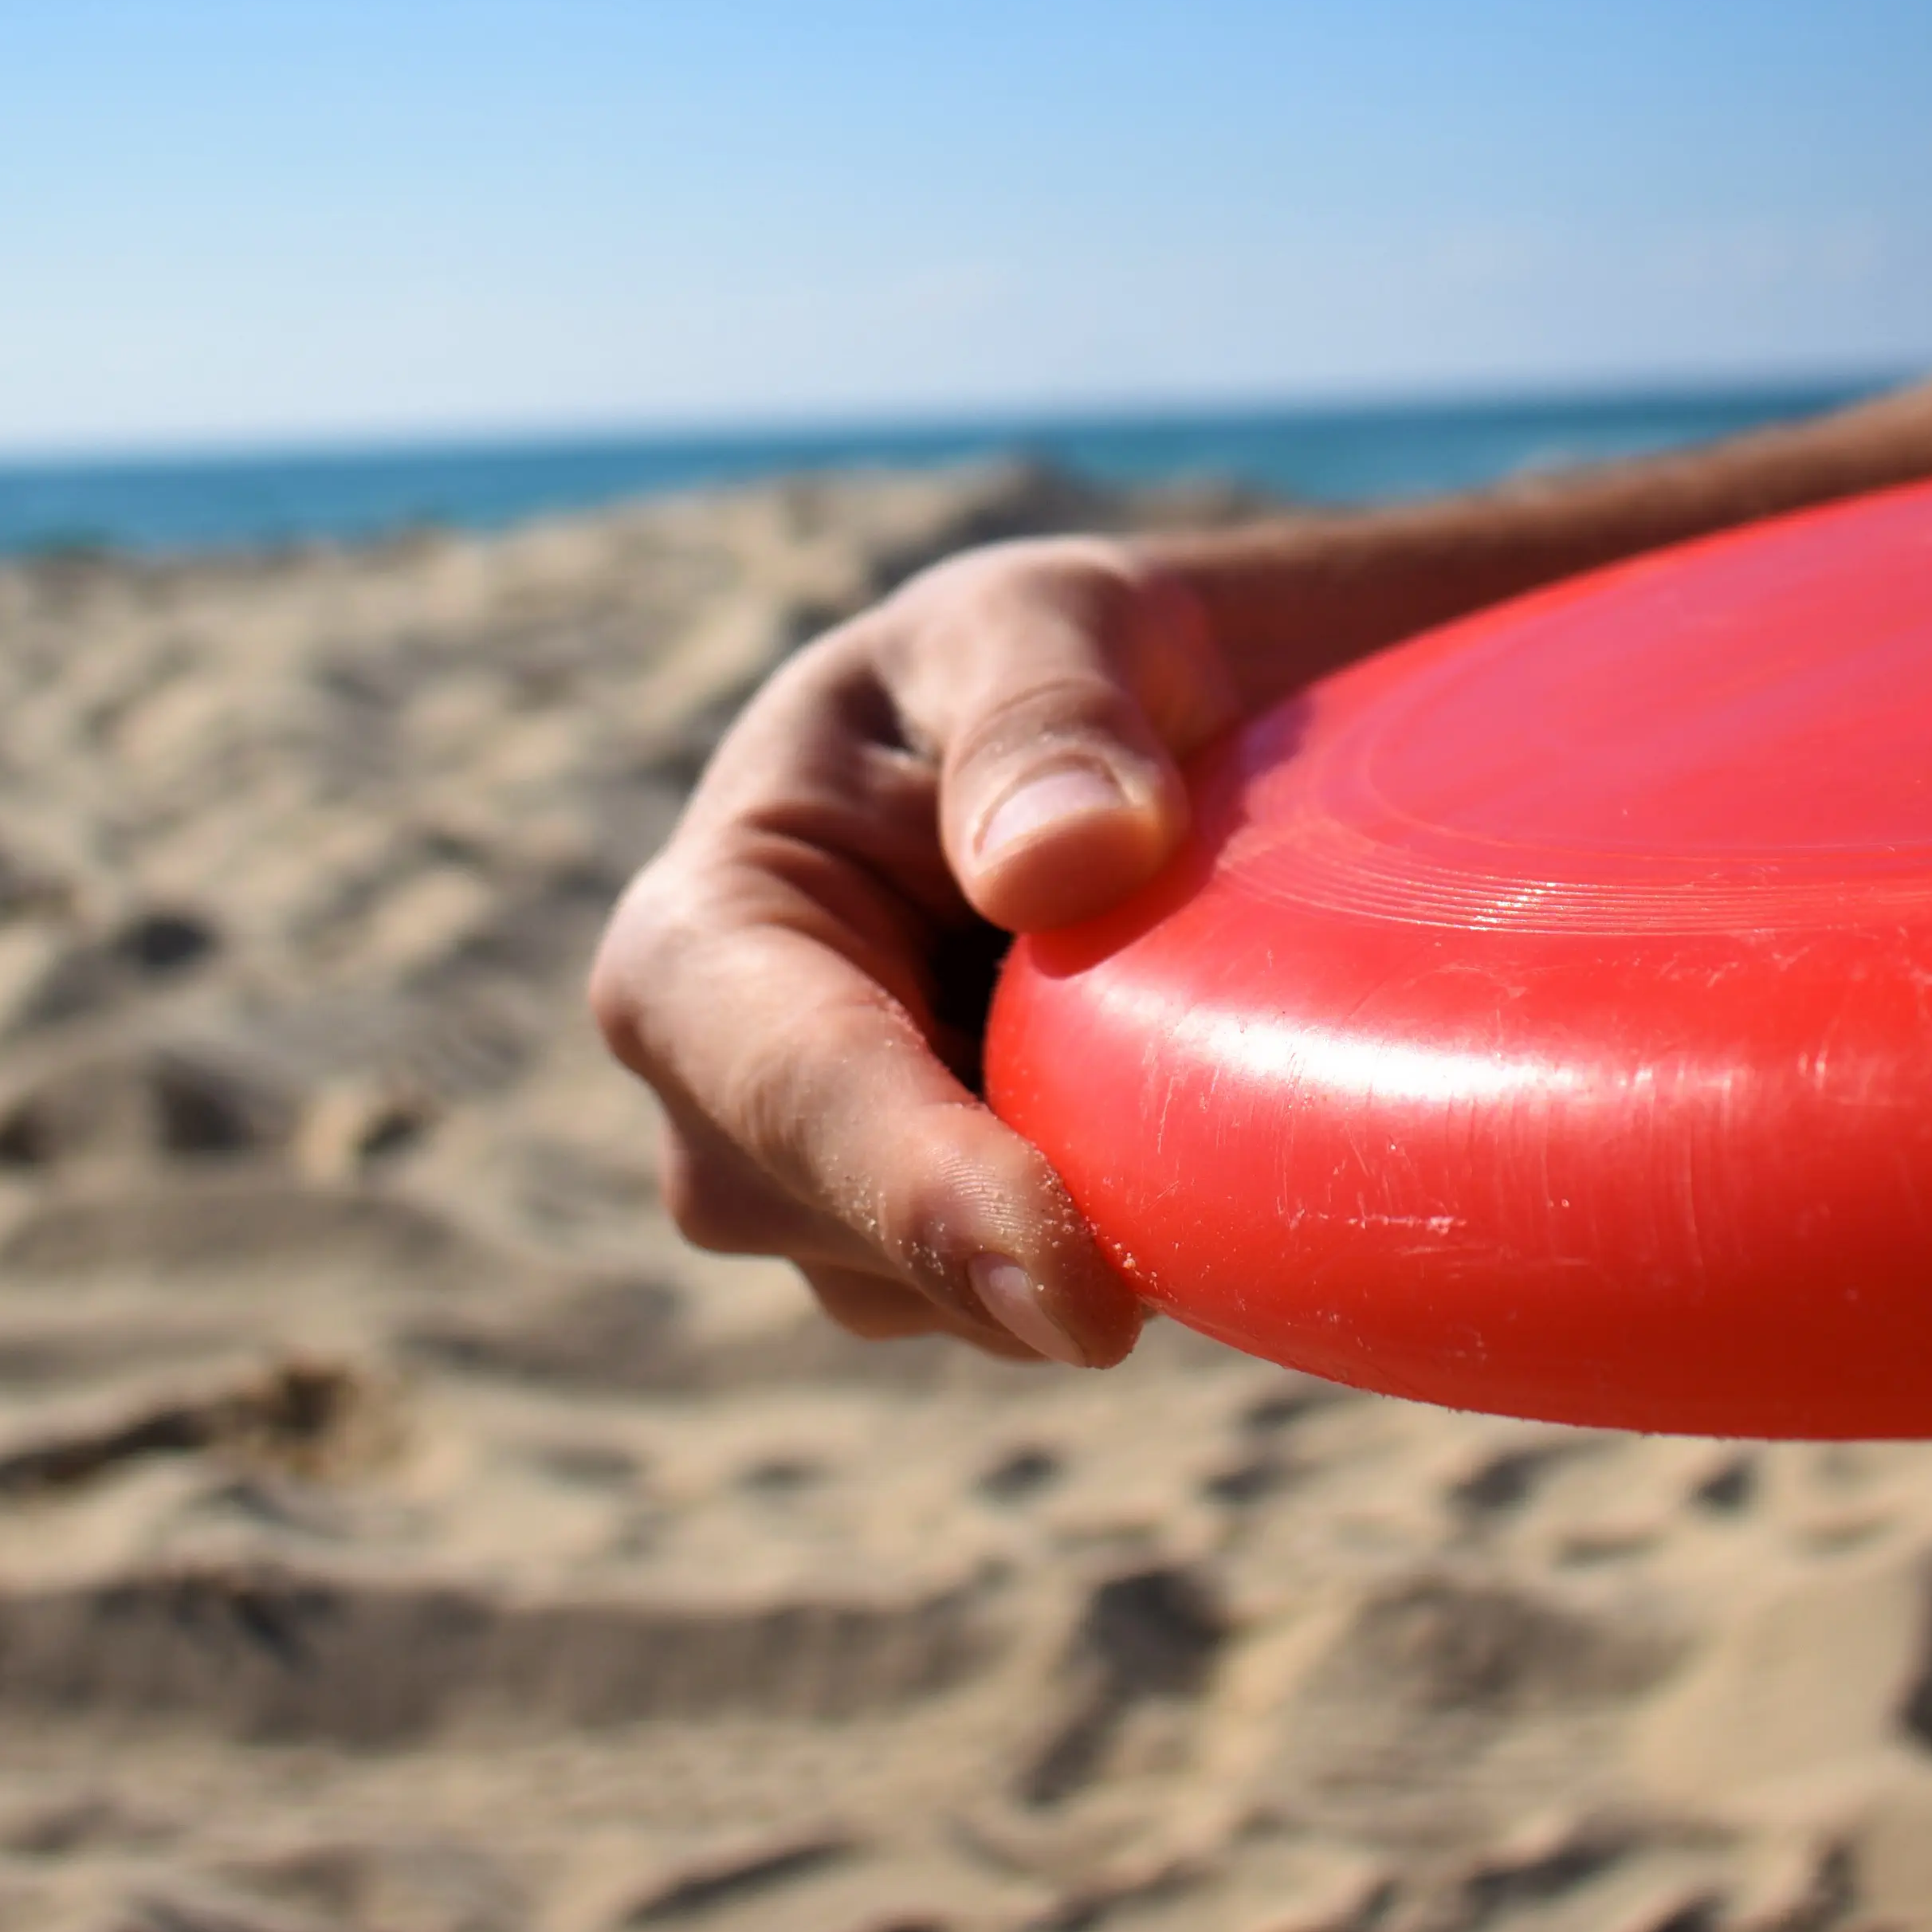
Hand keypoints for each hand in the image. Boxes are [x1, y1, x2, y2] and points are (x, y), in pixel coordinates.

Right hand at [587, 536, 1236, 1365]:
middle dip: (1037, 1236)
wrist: (1117, 742)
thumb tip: (1060, 864)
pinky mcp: (930, 1263)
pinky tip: (1174, 1105)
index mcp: (702, 933)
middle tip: (1230, 1183)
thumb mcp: (1052, 620)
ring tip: (1183, 1033)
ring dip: (1100, 1218)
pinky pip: (1038, 1311)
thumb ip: (1047, 718)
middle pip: (864, 1237)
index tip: (1084, 1299)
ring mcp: (820, 1200)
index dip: (928, 1197)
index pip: (794, 1089)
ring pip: (964, 1303)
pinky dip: (1129, 1233)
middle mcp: (721, 1098)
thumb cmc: (1050, 662)